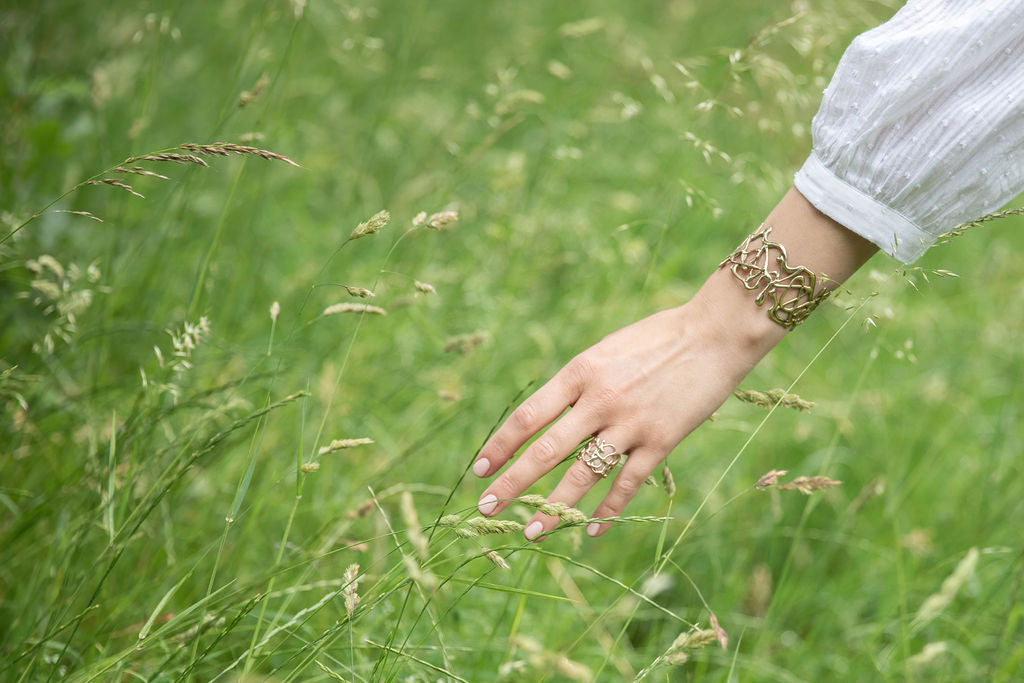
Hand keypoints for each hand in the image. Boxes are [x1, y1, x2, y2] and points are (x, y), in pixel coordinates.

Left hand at [472, 289, 778, 540]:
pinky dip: (608, 512)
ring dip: (553, 508)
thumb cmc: (656, 339)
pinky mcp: (661, 440)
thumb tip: (549, 419)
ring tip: (530, 531)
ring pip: (582, 475)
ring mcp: (630, 423)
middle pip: (545, 450)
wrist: (714, 333)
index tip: (479, 469)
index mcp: (580, 372)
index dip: (499, 445)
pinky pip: (627, 484)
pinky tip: (592, 532)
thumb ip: (578, 384)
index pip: (527, 415)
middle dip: (511, 483)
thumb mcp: (605, 351)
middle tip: (486, 509)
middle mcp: (599, 399)